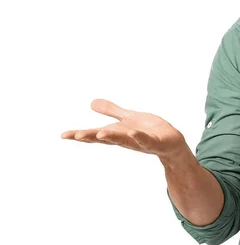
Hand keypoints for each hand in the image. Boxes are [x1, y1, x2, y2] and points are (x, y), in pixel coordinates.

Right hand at [61, 99, 187, 158]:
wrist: (171, 142)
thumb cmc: (149, 130)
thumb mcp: (127, 118)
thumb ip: (111, 111)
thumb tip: (91, 102)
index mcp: (117, 133)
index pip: (95, 134)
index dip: (80, 135)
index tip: (63, 135)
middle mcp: (125, 139)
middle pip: (105, 138)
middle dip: (91, 136)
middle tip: (76, 135)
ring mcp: (139, 141)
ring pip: (123, 140)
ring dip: (112, 137)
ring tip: (101, 133)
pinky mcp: (154, 142)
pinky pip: (145, 139)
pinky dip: (138, 136)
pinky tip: (132, 132)